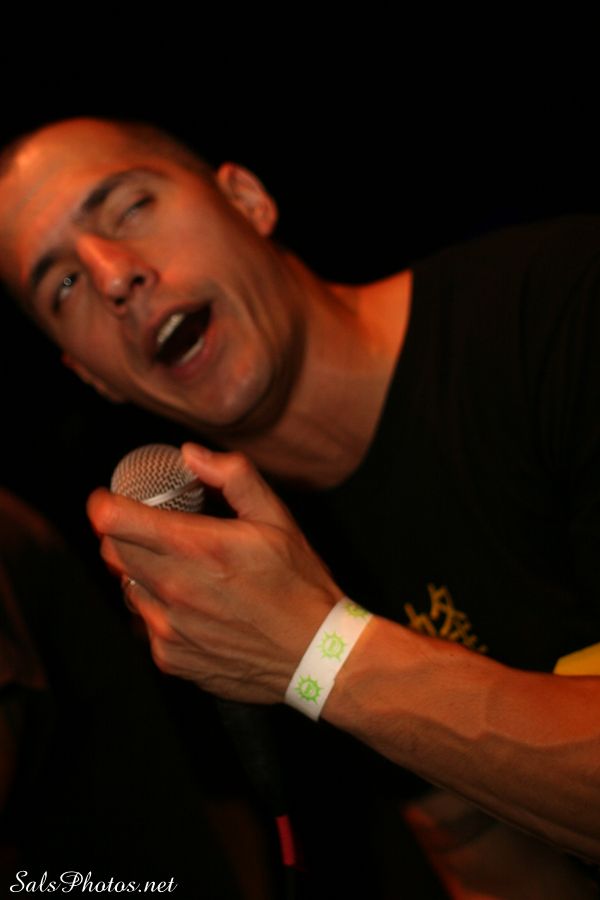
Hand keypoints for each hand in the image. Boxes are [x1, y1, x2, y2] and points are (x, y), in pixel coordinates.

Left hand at [87, 444, 340, 702]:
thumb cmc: (298, 584)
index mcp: (199, 547)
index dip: (104, 504)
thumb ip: (233, 476)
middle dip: (123, 534)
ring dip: (141, 572)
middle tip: (149, 528)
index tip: (108, 500)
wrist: (316, 655)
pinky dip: (158, 609)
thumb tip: (190, 454)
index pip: (117, 521)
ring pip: (126, 587)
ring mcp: (169, 628)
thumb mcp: (276, 517)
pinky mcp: (171, 657)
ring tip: (179, 570)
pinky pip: (144, 623)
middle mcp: (176, 589)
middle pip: (113, 552)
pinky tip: (192, 606)